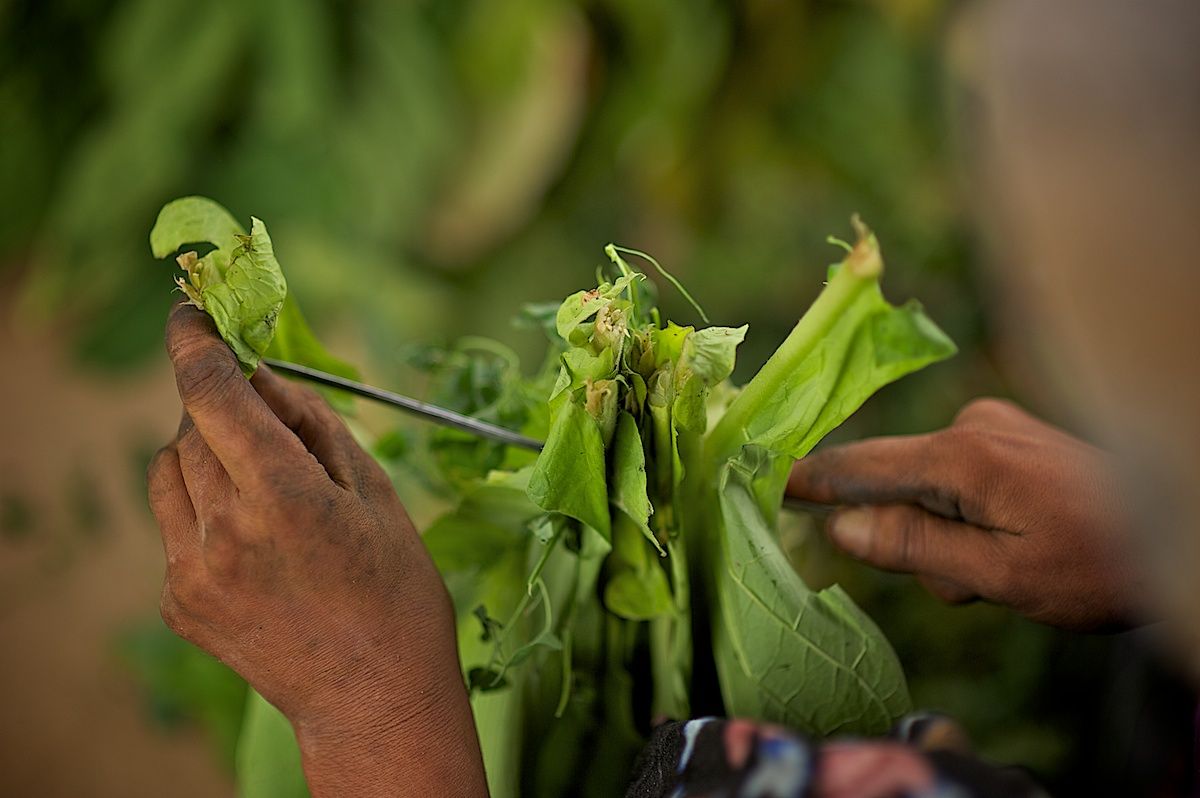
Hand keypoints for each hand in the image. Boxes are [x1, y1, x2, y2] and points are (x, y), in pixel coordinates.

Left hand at [147, 305, 486, 796]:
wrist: (374, 696)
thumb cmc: (396, 592)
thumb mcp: (375, 494)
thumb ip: (314, 426)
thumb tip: (265, 376)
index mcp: (285, 496)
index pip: (213, 393)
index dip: (195, 344)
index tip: (189, 316)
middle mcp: (225, 530)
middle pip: (190, 429)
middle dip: (222, 412)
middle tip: (267, 430)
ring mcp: (192, 571)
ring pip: (168, 472)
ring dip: (204, 458)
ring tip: (259, 489)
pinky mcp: (178, 603)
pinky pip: (172, 526)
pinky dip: (203, 512)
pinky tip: (255, 545)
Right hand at [787, 398, 1143, 629]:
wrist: (1184, 522)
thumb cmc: (1096, 564)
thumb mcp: (1001, 575)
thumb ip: (916, 547)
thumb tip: (840, 525)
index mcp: (962, 456)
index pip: (860, 465)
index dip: (808, 479)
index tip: (759, 481)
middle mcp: (969, 426)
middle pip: (896, 485)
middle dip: (914, 537)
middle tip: (967, 583)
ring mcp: (992, 426)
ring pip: (929, 489)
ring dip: (947, 534)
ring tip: (1005, 569)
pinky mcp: (1008, 436)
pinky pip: (958, 478)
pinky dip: (967, 514)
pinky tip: (1013, 539)